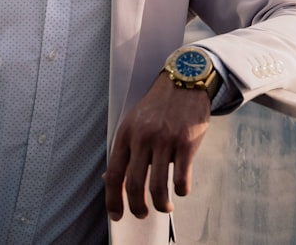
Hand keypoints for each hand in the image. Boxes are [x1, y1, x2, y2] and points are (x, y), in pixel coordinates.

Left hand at [102, 75, 210, 220]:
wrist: (185, 81)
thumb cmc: (159, 105)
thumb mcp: (134, 122)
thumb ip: (125, 149)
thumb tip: (110, 180)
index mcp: (126, 133)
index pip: (115, 174)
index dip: (113, 199)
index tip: (116, 214)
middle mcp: (143, 138)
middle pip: (135, 184)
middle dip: (137, 207)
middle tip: (142, 214)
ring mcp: (165, 140)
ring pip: (158, 186)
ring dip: (161, 204)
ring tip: (165, 207)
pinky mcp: (186, 143)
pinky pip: (181, 178)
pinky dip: (180, 191)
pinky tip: (180, 190)